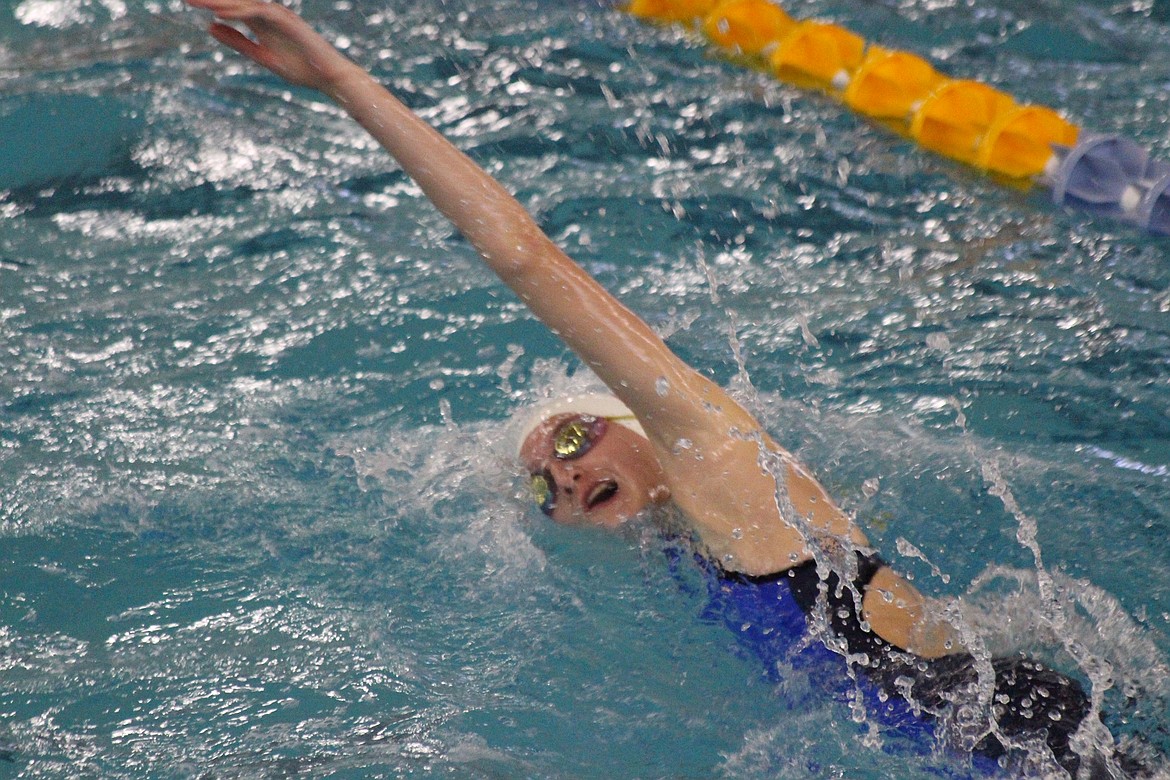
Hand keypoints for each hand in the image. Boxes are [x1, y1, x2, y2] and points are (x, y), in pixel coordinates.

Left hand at [187, 0, 358, 93]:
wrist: (329, 78)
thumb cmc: (302, 69)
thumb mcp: (264, 57)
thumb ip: (239, 42)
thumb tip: (211, 27)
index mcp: (262, 23)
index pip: (232, 8)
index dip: (211, 5)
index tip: (188, 3)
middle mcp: (269, 14)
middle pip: (235, 1)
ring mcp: (279, 16)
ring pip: (244, 3)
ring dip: (220, 1)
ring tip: (196, 1)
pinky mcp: (287, 21)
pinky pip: (259, 12)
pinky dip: (239, 12)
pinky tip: (220, 12)